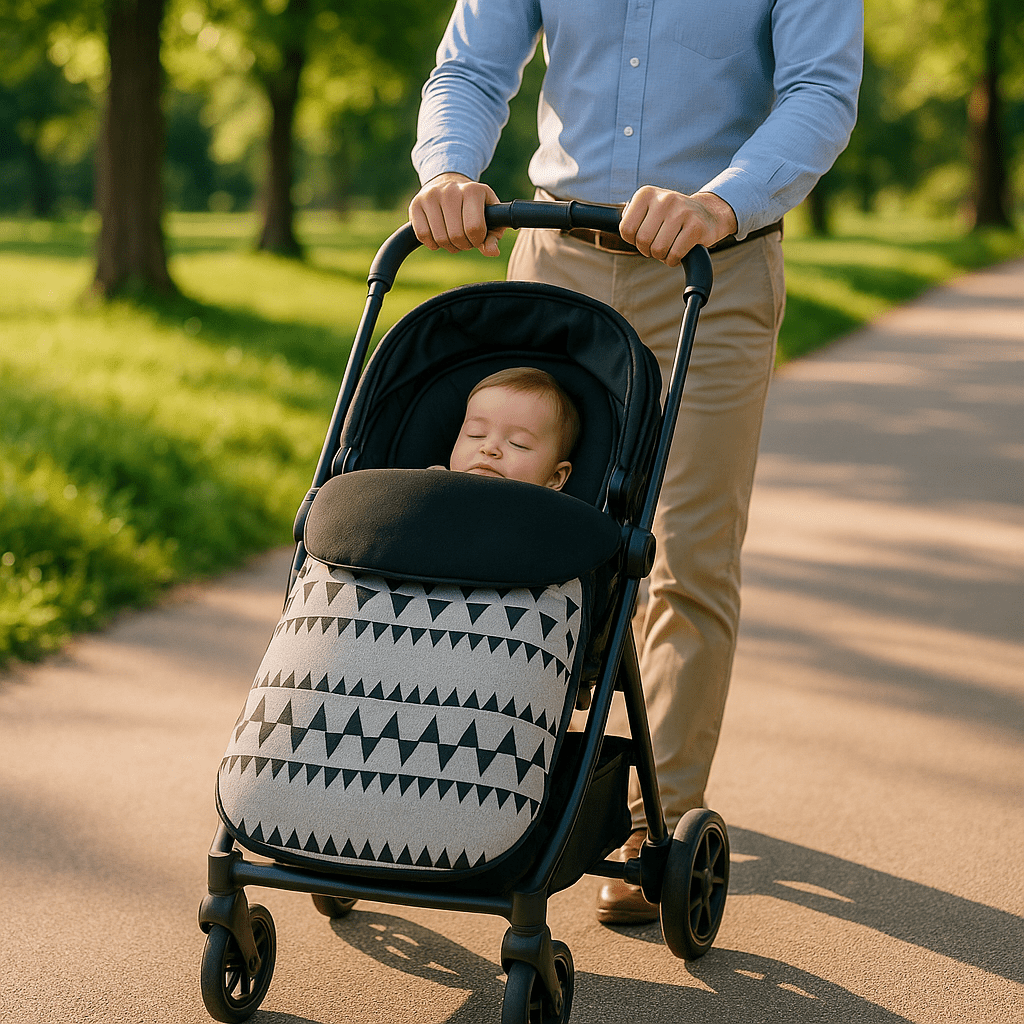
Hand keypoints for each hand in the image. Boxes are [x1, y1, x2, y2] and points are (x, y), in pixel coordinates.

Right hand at [409, 172, 504, 256]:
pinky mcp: (415, 204)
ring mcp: (430, 195)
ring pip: (440, 238)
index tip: (477, 237)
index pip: (474, 229)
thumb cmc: (474, 205)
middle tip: (465, 239)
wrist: (449, 183)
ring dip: (449, 246)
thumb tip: (492, 252)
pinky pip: (423, 235)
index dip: (477, 241)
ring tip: (453, 237)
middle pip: (456, 236)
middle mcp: (450, 190)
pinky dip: (432, 243)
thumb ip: (493, 236)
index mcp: (473, 190)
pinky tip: (439, 235)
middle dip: (463, 245)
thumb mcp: (490, 216)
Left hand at [620, 186, 737, 266]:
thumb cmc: (672, 217)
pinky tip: (679, 251)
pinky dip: (673, 260)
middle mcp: (664, 198)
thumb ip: (629, 218)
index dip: (633, 240)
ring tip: (670, 245)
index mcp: (646, 194)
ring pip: (657, 249)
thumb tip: (604, 224)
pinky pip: (674, 255)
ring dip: (662, 256)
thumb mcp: (648, 210)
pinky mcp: (695, 226)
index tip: (645, 235)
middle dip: (648, 250)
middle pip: (642, 241)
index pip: (625, 229)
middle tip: (658, 244)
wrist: (708, 213)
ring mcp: (681, 211)